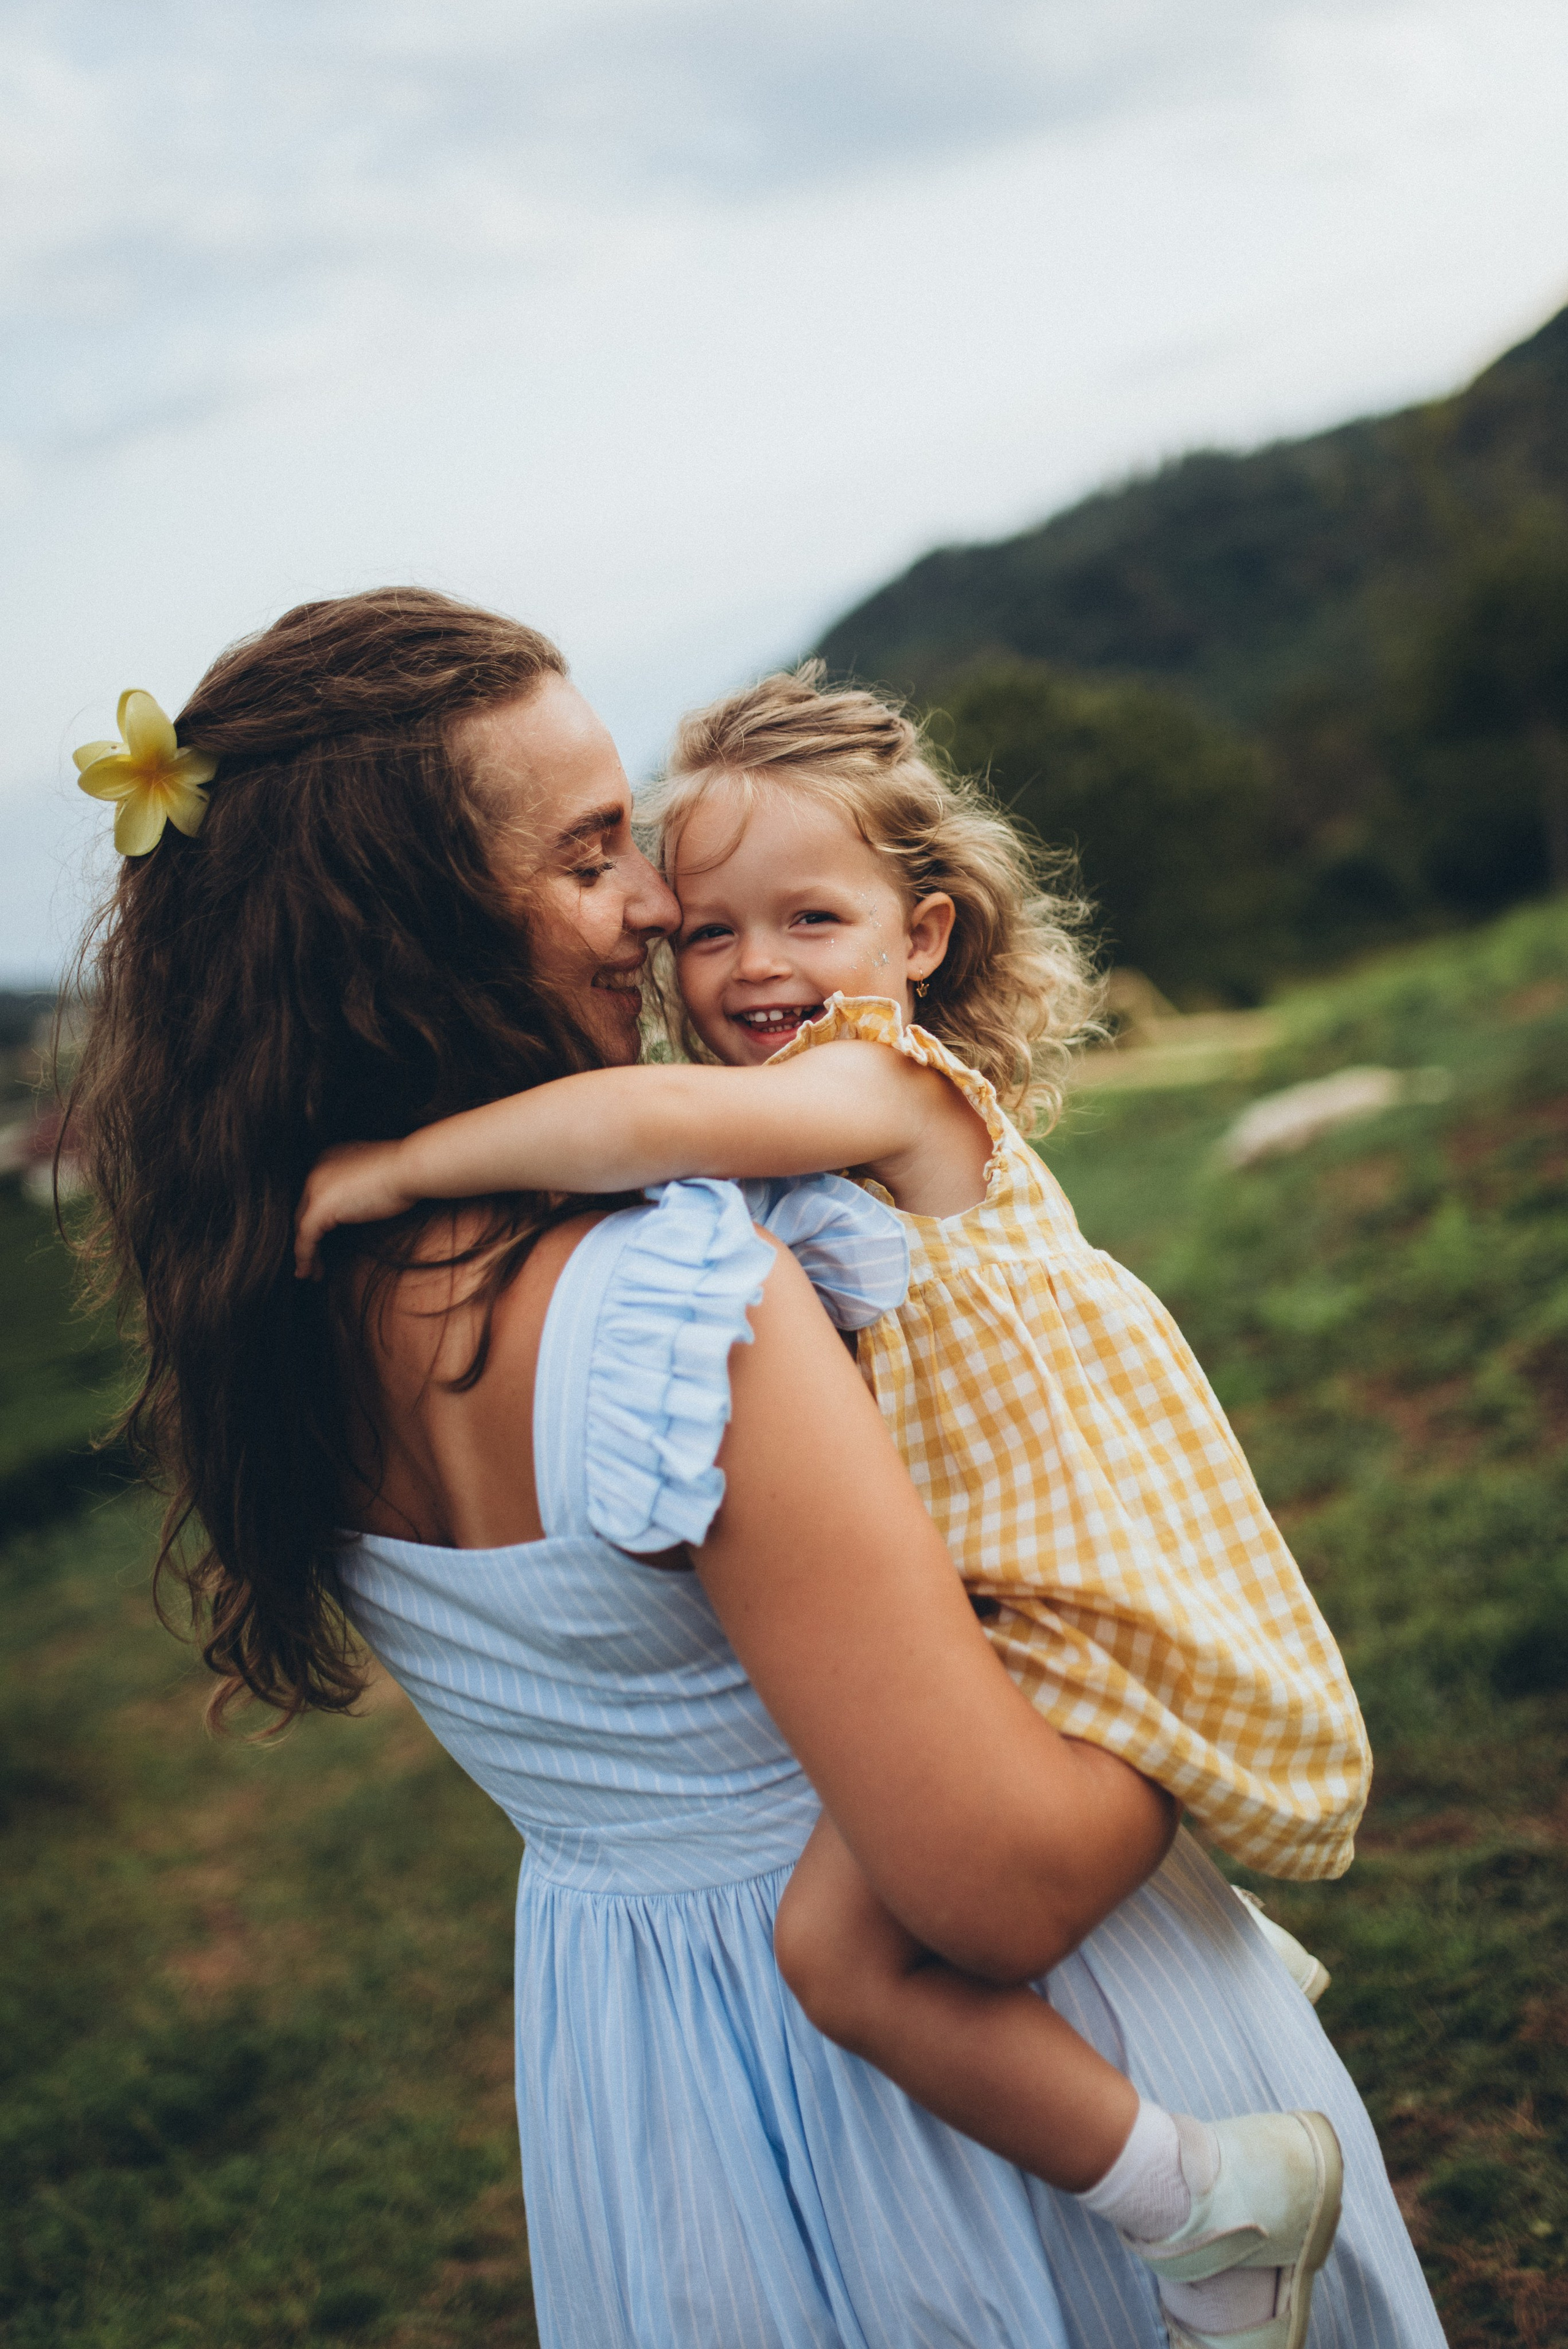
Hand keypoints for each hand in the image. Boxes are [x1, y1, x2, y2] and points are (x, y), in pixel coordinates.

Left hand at [294, 1140, 414, 1278]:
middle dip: (307, 1238)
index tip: (322, 1241)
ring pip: (302, 1226)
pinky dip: (305, 1257)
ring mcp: (316, 1187)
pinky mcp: (320, 1205)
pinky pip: (305, 1238)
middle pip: (304, 1211)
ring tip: (311, 1272)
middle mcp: (317, 1169)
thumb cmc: (405, 1173)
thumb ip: (357, 1188)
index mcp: (329, 1157)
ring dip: (305, 1253)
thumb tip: (354, 1209)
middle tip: (314, 1261)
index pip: (313, 1196)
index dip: (315, 1221)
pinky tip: (307, 1272)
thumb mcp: (373, 1177)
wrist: (411, 1169)